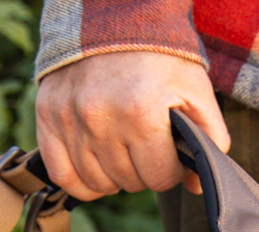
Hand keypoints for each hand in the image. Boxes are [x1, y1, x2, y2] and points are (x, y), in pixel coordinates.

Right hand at [34, 50, 231, 200]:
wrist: (113, 17)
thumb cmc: (160, 57)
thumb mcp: (197, 90)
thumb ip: (210, 138)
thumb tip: (196, 187)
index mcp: (141, 112)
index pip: (159, 177)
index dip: (170, 169)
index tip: (169, 151)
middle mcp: (100, 118)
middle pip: (130, 182)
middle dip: (144, 169)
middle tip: (146, 145)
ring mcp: (70, 119)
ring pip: (98, 184)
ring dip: (115, 175)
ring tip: (124, 150)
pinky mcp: (48, 116)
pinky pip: (61, 175)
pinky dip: (82, 182)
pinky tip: (97, 168)